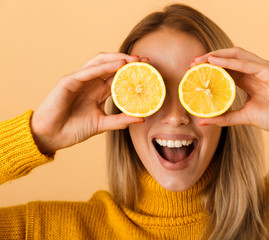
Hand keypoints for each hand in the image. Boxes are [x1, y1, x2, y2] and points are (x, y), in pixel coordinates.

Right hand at [31, 53, 146, 153]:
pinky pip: (88, 71)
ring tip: (134, 59)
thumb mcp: (102, 124)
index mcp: (99, 91)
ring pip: (100, 62)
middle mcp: (91, 83)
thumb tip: (142, 118)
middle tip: (145, 61)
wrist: (52, 136)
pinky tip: (118, 65)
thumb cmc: (73, 129)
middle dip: (128, 61)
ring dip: (117, 59)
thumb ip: (120, 120)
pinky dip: (103, 67)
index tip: (149, 70)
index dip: (133, 72)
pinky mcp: (69, 81)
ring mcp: (80, 80)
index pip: (118, 77)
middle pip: (111, 66)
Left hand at [192, 47, 268, 145]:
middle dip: (209, 59)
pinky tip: (216, 62)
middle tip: (192, 63)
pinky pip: (247, 63)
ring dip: (217, 56)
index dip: (209, 68)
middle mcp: (254, 72)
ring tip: (201, 60)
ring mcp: (262, 69)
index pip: (226, 69)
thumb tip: (202, 122)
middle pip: (228, 59)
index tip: (192, 72)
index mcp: (249, 81)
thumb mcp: (243, 117)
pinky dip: (231, 61)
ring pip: (237, 56)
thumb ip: (224, 118)